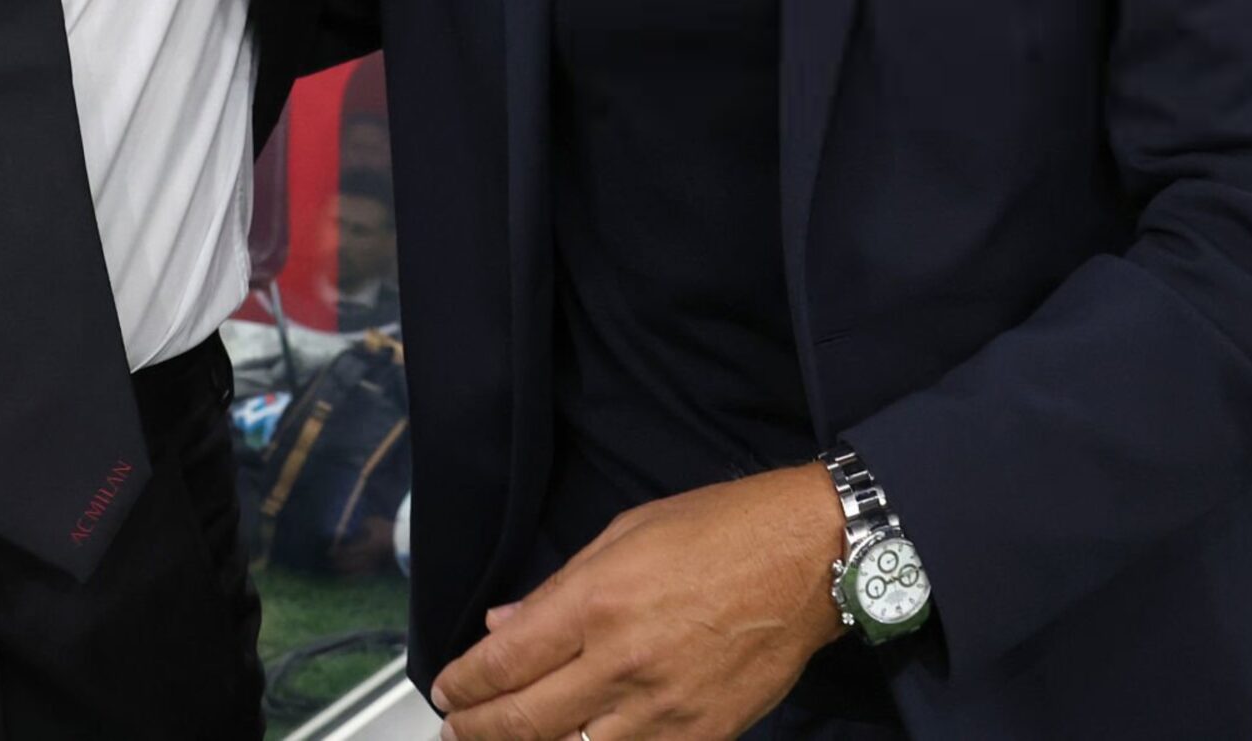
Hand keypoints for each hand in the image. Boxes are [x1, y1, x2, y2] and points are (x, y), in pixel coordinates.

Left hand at [431, 464, 846, 740]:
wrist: (805, 559)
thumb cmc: (718, 531)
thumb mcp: (623, 535)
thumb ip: (558, 590)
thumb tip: (504, 625)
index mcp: (597, 601)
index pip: (505, 662)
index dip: (464, 684)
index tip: (446, 689)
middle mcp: (622, 661)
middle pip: (525, 720)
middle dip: (477, 729)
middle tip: (455, 727)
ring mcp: (663, 708)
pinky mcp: (700, 735)